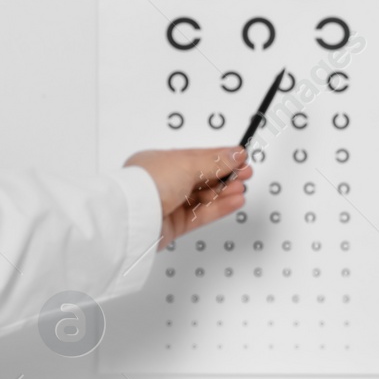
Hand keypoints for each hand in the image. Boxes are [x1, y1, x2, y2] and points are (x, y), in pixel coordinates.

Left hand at [123, 146, 253, 249]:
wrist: (133, 217)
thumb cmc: (147, 184)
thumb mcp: (186, 164)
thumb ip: (214, 161)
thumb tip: (235, 154)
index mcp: (161, 161)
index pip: (197, 157)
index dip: (220, 158)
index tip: (240, 157)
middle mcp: (164, 182)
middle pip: (202, 178)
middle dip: (226, 176)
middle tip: (246, 174)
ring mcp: (168, 204)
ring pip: (203, 197)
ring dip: (225, 192)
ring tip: (241, 188)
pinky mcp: (173, 225)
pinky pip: (201, 214)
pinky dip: (219, 208)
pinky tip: (235, 201)